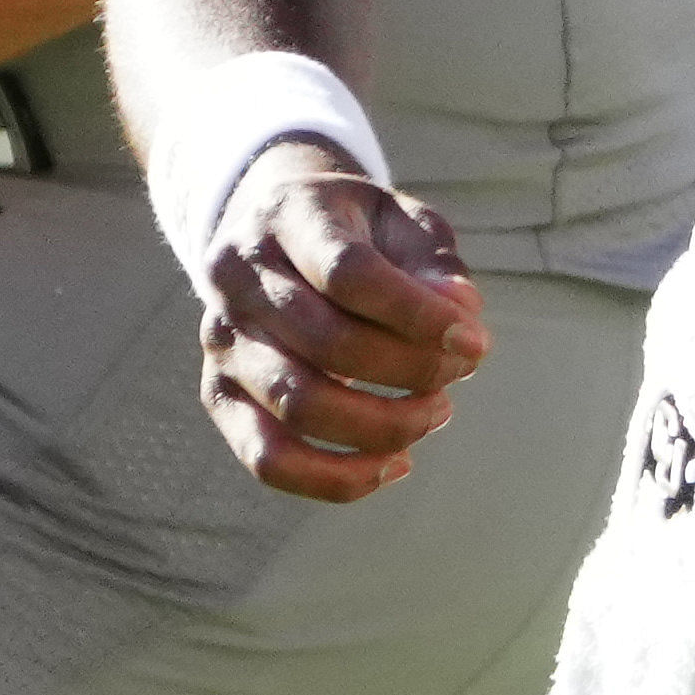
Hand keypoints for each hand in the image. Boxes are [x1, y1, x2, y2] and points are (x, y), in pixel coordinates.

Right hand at [190, 145, 488, 501]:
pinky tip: (395, 466)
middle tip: (460, 373)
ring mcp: (221, 340)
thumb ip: (434, 264)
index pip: (349, 275)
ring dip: (383, 426)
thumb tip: (464, 312)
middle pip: (328, 343)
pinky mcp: (218, 394)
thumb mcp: (399, 221)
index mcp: (286, 215)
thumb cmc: (354, 231)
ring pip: (299, 406)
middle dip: (412, 370)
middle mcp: (237, 277)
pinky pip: (269, 458)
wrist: (271, 230)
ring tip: (436, 413)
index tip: (476, 343)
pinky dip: (337, 478)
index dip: (418, 316)